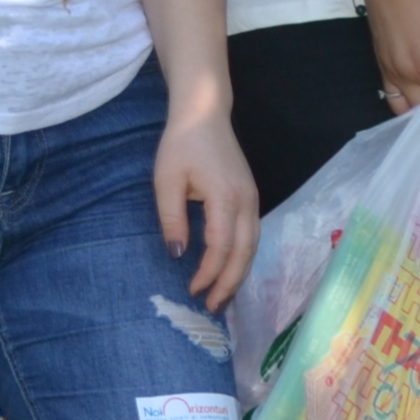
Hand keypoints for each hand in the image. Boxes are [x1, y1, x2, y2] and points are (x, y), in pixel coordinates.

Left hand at [154, 114, 261, 310]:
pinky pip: (252, 235)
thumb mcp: (166, 180)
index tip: (192, 291)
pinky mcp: (252, 197)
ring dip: (239, 273)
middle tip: (214, 307)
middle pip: (244, 253)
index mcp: (225, 197)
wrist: (205, 112)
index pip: (220, 247)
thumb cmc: (182, 144)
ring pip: (253, 246)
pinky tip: (230, 269)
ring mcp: (253, 199)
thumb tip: (178, 254)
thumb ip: (172, 219)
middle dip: (230, 283)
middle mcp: (246, 202)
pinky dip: (243, 257)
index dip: (208, 273)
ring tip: (223, 296)